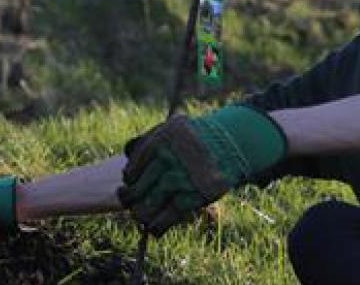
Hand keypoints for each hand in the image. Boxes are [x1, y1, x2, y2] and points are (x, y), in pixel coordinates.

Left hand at [117, 105, 285, 235]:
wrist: (232, 143)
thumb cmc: (197, 139)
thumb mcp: (173, 129)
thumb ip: (151, 140)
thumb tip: (127, 152)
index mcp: (159, 141)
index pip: (133, 168)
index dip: (129, 180)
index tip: (129, 184)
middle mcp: (167, 159)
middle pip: (139, 187)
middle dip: (132, 199)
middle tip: (130, 203)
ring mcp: (180, 177)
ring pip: (151, 203)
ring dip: (142, 214)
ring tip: (140, 218)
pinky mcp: (194, 195)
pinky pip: (169, 214)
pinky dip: (159, 225)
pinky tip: (155, 229)